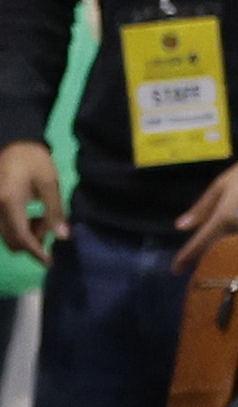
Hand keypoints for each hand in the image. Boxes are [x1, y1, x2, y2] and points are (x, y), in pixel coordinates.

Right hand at [0, 138, 64, 257]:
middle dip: (33, 244)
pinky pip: (5, 227)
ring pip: (8, 236)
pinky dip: (20, 228)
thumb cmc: (34, 161)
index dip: (36, 252)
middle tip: (51, 230)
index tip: (50, 262)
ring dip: (27, 236)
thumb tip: (62, 237)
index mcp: (8, 202)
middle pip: (12, 241)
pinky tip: (34, 216)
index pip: (21, 237)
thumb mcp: (49, 183)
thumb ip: (56, 211)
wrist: (13, 144)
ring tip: (44, 219)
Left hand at [169, 159, 237, 270]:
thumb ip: (202, 208)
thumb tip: (179, 227)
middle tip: (197, 265)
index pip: (200, 243)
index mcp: (223, 218)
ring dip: (223, 257)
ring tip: (217, 261)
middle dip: (206, 259)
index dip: (186, 257)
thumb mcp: (221, 186)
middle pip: (217, 252)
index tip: (175, 271)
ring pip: (233, 252)